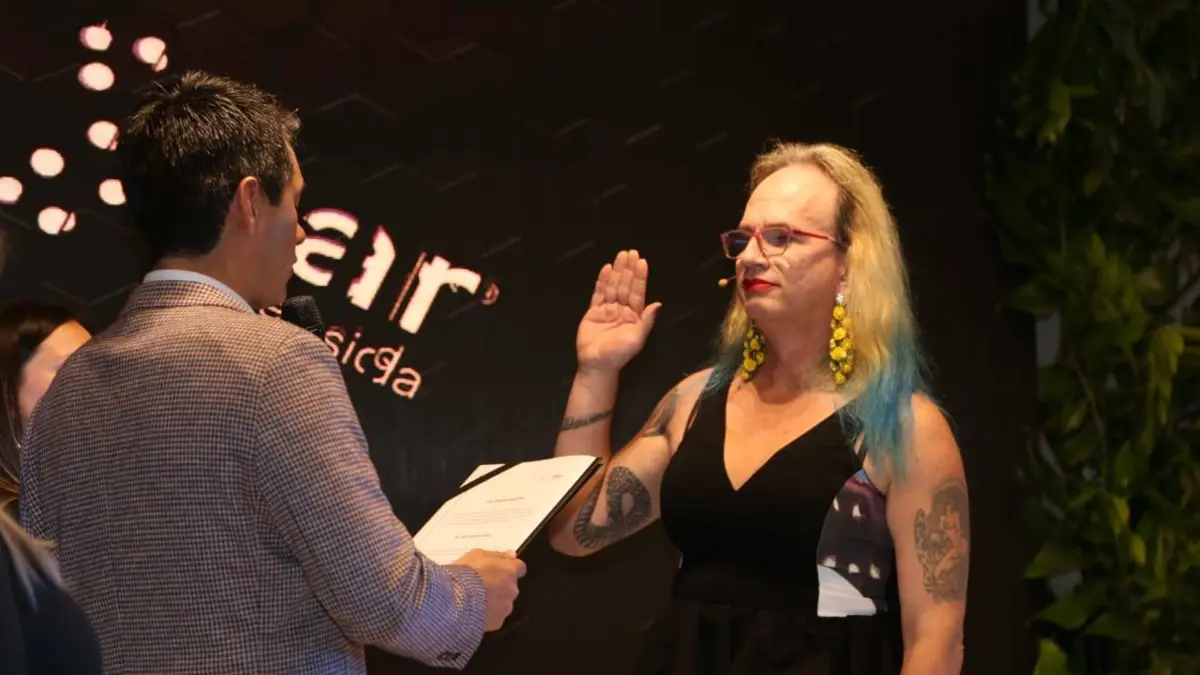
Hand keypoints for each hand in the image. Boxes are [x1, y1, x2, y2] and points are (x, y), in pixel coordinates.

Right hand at [454, 549, 525, 630]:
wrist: (454, 600)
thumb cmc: (464, 574)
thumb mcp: (477, 554)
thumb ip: (497, 555)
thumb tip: (512, 554)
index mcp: (509, 570)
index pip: (519, 568)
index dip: (508, 569)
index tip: (498, 570)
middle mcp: (512, 589)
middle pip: (511, 586)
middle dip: (501, 586)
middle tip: (482, 586)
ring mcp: (506, 607)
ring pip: (504, 602)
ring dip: (495, 601)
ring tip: (476, 601)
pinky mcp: (498, 622)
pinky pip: (496, 617)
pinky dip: (489, 615)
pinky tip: (475, 612)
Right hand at [576, 250, 661, 372]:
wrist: (596, 365)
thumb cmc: (618, 354)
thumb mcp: (637, 339)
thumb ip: (647, 321)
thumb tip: (658, 304)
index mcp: (634, 316)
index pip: (638, 293)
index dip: (640, 277)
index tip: (642, 262)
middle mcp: (622, 310)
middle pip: (626, 286)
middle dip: (629, 269)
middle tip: (631, 252)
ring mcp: (607, 310)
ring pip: (613, 286)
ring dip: (617, 271)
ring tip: (620, 255)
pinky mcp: (594, 312)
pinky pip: (598, 293)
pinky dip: (602, 281)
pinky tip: (606, 269)